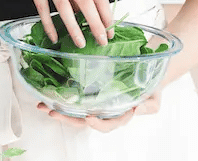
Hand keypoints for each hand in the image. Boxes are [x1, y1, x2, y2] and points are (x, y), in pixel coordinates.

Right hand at [0, 0, 112, 46]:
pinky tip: (54, 37)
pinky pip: (43, 10)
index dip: (106, 15)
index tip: (111, 31)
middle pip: (85, 2)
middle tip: (102, 42)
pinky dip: (49, 25)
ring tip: (81, 43)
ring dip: (74, 28)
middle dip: (95, 24)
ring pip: (64, 8)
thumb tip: (88, 15)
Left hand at [36, 88, 161, 131]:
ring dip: (60, 109)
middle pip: (84, 120)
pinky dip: (63, 97)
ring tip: (44, 105)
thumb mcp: (154, 99)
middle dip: (67, 118)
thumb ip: (147, 106)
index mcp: (120, 115)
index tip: (90, 118)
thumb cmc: (151, 88)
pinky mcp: (92, 91)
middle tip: (53, 112)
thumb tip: (136, 108)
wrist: (149, 73)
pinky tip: (50, 93)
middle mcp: (105, 112)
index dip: (98, 124)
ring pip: (76, 110)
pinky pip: (77, 97)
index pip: (108, 124)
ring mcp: (97, 102)